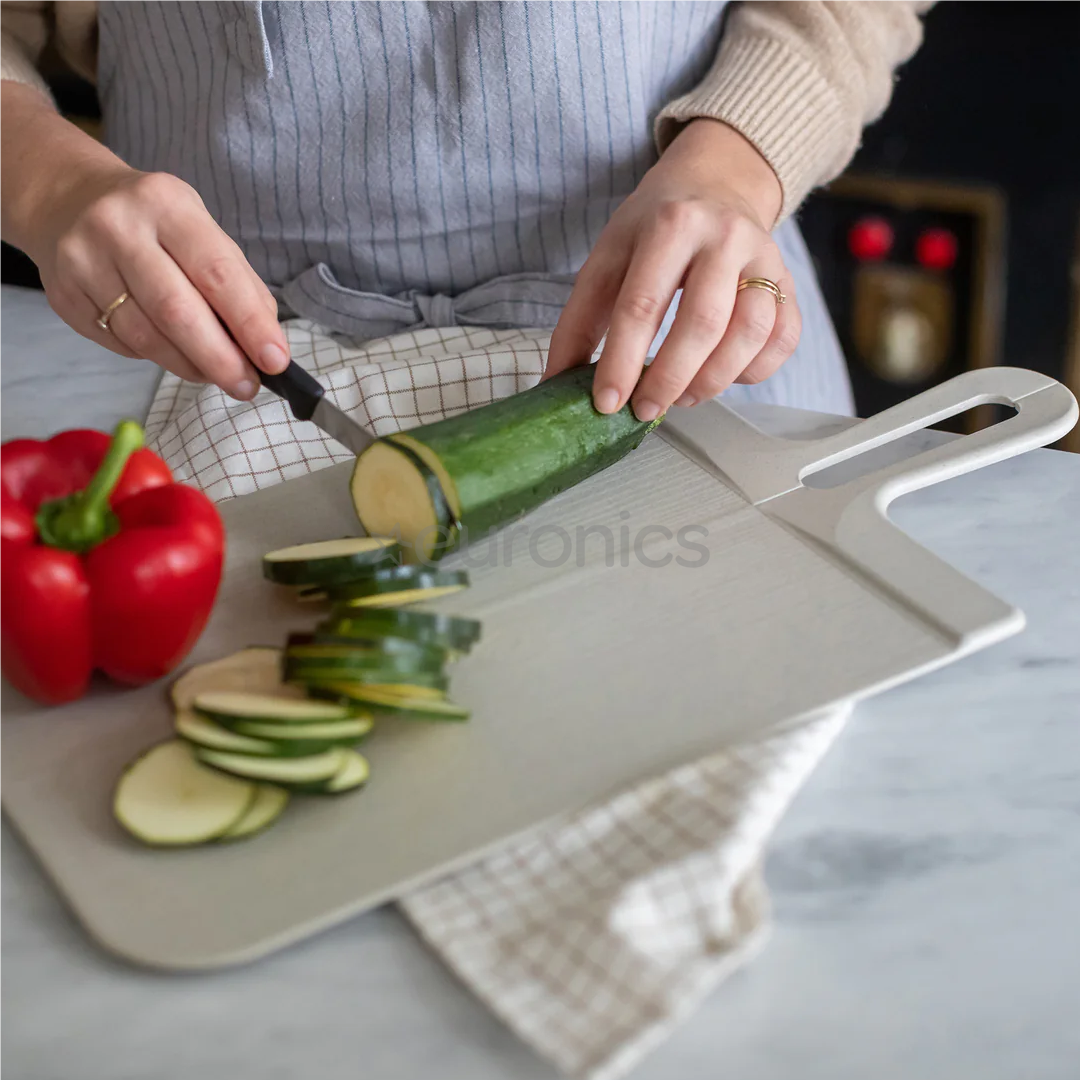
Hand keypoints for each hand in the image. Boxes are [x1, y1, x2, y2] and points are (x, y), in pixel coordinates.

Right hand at [3, 87, 288, 400]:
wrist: (65, 200)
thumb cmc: (151, 223)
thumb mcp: (199, 230)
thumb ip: (237, 283)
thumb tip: (268, 344)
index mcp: (166, 204)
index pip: (217, 272)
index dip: (249, 323)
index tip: (275, 359)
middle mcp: (119, 228)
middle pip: (177, 312)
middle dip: (221, 359)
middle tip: (247, 385)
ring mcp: (84, 261)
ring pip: (146, 337)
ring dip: (190, 366)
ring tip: (213, 373)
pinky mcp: (63, 295)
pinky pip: (120, 344)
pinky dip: (154, 356)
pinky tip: (169, 350)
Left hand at [544, 119, 799, 419]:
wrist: (718, 182)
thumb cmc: (657, 226)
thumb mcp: (609, 255)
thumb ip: (581, 319)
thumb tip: (555, 383)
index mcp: (670, 224)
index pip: (642, 305)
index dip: (622, 362)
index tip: (607, 403)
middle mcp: (724, 236)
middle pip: (702, 323)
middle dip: (669, 379)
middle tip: (645, 410)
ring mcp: (765, 258)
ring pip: (751, 333)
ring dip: (714, 380)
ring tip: (683, 397)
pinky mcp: (789, 281)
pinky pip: (783, 338)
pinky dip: (755, 370)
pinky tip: (724, 376)